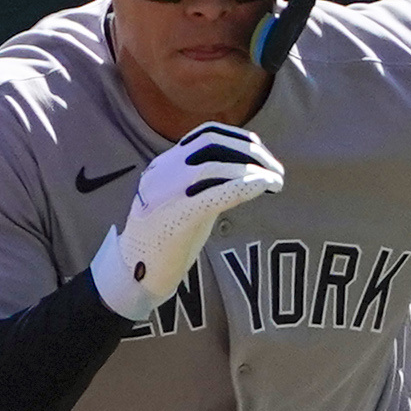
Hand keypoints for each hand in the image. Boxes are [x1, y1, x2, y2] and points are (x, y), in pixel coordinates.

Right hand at [87, 122, 284, 318]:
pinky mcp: (173, 219)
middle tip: (277, 170)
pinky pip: (212, 195)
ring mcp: (165, 194)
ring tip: (276, 181)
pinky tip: (263, 186)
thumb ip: (206, 186)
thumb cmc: (164, 242)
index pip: (204, 135)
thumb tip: (243, 175)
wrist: (133, 275)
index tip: (261, 151)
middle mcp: (162, 173)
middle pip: (212, 144)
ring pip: (213, 166)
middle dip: (251, 152)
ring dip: (252, 169)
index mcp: (163, 166)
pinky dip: (242, 186)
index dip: (239, 138)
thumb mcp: (184, 203)